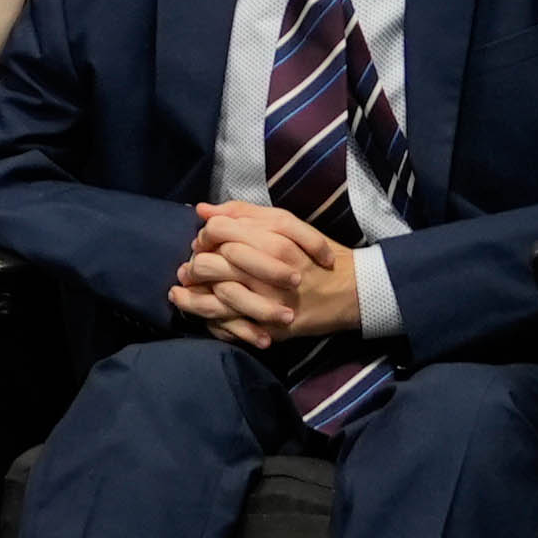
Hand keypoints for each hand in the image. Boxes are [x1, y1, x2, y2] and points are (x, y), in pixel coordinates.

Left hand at [176, 200, 357, 346]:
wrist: (354, 292)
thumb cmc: (317, 256)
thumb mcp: (289, 226)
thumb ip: (246, 214)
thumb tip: (203, 210)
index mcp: (274, 243)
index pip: (218, 231)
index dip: (205, 234)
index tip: (205, 241)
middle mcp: (268, 273)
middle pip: (209, 264)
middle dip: (194, 265)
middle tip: (192, 267)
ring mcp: (268, 302)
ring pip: (212, 300)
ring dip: (191, 297)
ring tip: (183, 290)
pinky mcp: (270, 327)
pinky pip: (228, 327)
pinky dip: (209, 321)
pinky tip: (200, 314)